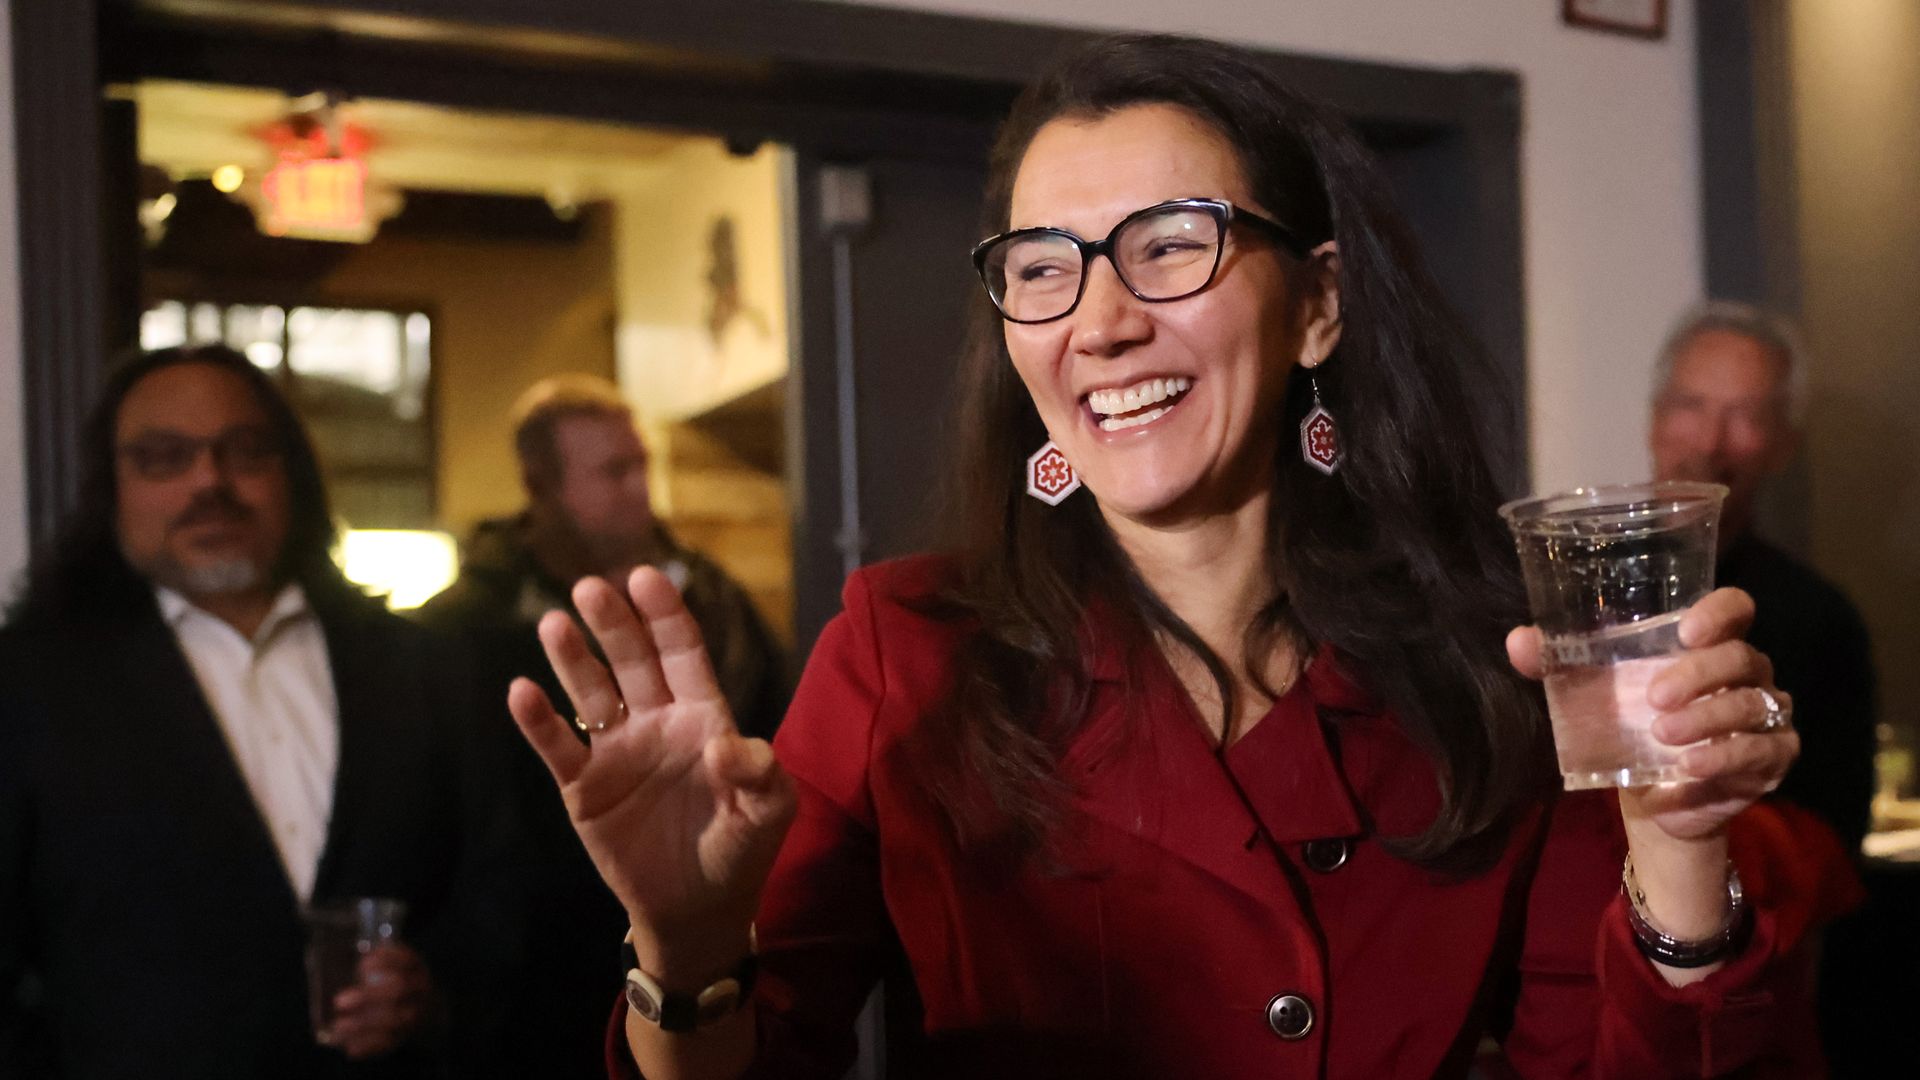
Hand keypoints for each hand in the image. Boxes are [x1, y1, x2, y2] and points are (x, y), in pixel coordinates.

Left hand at [323, 943, 435, 1058]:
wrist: (431, 1011)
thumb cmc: (401, 982)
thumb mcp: (396, 966)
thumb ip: (374, 962)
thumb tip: (331, 958)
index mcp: (415, 967)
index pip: (406, 960)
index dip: (385, 961)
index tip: (361, 964)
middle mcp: (420, 989)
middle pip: (400, 990)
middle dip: (370, 995)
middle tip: (338, 1000)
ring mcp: (417, 1014)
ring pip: (394, 1021)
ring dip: (364, 1025)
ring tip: (339, 1026)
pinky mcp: (408, 1036)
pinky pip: (390, 1043)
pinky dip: (370, 1046)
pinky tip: (351, 1048)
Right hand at [506, 567, 795, 981]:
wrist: (697, 910)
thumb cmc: (741, 851)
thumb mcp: (769, 814)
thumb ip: (760, 776)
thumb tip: (724, 745)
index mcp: (703, 715)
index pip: (683, 653)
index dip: (665, 615)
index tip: (647, 577)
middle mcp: (657, 721)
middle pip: (632, 661)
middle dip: (614, 623)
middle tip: (590, 587)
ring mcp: (617, 751)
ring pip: (591, 694)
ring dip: (572, 659)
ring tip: (553, 623)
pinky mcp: (584, 788)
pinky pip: (558, 747)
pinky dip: (538, 721)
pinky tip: (521, 691)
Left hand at [1506, 588, 1799, 839]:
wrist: (1653, 799)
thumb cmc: (1631, 728)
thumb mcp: (1594, 694)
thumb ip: (1558, 664)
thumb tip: (1518, 641)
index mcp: (1710, 645)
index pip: (1735, 608)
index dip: (1719, 612)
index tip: (1685, 631)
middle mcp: (1747, 674)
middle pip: (1741, 657)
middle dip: (1698, 674)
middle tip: (1653, 697)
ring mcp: (1767, 715)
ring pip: (1751, 704)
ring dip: (1706, 718)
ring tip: (1661, 734)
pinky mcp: (1772, 758)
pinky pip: (1759, 752)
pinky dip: (1723, 758)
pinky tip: (1690, 766)